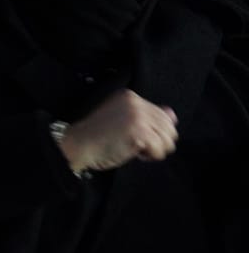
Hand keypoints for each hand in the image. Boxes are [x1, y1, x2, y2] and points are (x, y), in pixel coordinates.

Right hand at [57, 89, 177, 175]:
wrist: (79, 144)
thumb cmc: (98, 136)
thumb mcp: (124, 119)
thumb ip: (147, 115)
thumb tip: (172, 114)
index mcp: (130, 97)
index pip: (163, 115)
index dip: (153, 132)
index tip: (134, 135)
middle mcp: (135, 102)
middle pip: (169, 128)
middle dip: (157, 141)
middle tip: (136, 144)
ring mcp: (137, 116)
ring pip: (168, 139)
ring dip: (154, 149)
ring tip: (134, 148)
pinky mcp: (139, 131)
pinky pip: (160, 149)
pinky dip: (150, 156)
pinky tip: (133, 152)